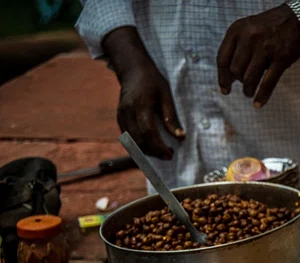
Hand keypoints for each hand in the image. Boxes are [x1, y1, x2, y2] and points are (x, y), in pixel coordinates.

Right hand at [103, 27, 184, 159]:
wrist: (132, 69)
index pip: (148, 131)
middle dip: (154, 151)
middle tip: (168, 156)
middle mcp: (128, 112)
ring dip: (146, 150)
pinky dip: (138, 144)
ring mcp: (121, 115)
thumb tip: (180, 136)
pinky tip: (150, 146)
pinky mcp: (119, 117)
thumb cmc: (152, 80)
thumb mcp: (166, 94)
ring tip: (161, 152)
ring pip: (131, 141)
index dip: (159, 146)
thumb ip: (171, 117)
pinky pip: (127, 136)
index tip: (170, 153)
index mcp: (140, 105)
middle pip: (139, 139)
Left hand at [216, 5, 299, 107]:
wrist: (296, 19)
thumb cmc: (269, 27)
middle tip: (243, 87)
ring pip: (249, 79)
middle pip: (235, 71)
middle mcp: (249, 37)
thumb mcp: (247, 28)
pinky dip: (262, 96)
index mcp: (237, 30)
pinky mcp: (281, 58)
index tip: (225, 89)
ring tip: (249, 93)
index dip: (222, 77)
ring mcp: (266, 48)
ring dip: (248, 90)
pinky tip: (258, 103)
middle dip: (238, 82)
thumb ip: (236, 48)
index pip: (222, 59)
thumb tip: (228, 77)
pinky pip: (267, 83)